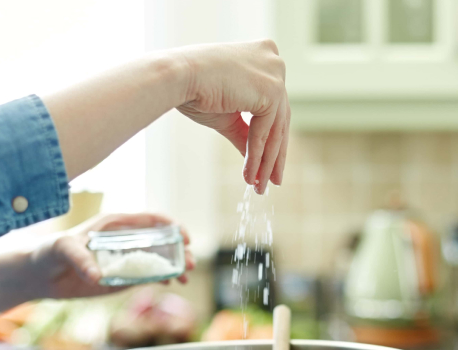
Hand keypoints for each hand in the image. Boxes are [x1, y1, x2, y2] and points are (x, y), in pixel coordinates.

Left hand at [30, 213, 194, 299]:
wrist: (41, 274)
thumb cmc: (50, 251)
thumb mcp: (62, 249)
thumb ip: (80, 258)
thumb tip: (97, 276)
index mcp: (116, 225)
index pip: (151, 220)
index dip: (172, 226)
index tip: (184, 237)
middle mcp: (126, 240)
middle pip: (162, 241)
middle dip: (180, 251)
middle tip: (190, 264)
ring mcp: (126, 259)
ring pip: (159, 260)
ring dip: (176, 267)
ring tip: (186, 279)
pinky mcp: (123, 277)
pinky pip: (148, 277)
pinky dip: (163, 279)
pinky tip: (171, 284)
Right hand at [174, 40, 289, 193]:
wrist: (178, 77)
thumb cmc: (193, 90)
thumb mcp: (227, 115)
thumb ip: (245, 133)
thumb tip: (257, 160)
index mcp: (263, 56)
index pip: (273, 105)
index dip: (270, 138)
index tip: (267, 165)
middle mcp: (274, 60)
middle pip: (279, 118)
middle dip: (274, 155)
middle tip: (270, 181)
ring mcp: (275, 72)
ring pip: (275, 128)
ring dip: (266, 161)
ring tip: (259, 186)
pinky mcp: (272, 89)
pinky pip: (266, 131)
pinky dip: (258, 156)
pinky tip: (250, 175)